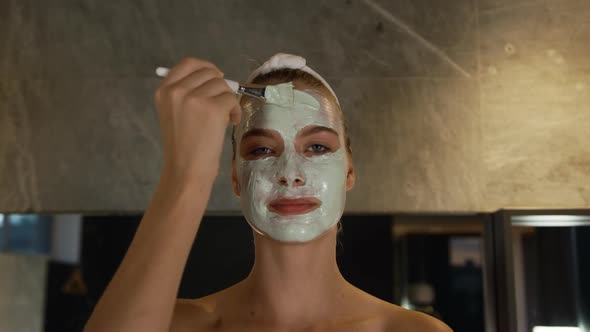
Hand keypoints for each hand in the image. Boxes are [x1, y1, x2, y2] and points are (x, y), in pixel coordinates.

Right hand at [154, 57, 240, 187]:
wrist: (186, 170)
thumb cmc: (183, 146)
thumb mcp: (174, 113)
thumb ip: (187, 93)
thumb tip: (215, 77)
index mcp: (164, 90)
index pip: (189, 63)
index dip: (206, 68)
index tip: (216, 78)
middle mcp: (176, 91)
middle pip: (209, 72)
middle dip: (221, 86)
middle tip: (223, 103)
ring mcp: (194, 98)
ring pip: (222, 85)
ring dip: (229, 100)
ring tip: (225, 118)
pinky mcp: (212, 108)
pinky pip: (232, 99)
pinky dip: (236, 110)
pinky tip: (231, 122)